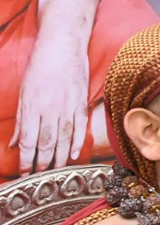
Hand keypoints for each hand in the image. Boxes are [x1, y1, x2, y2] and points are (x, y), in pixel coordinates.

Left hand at [11, 37, 88, 173]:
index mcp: (32, 105)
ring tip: (53, 171)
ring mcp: (68, 106)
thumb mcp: (24, 92)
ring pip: (63, 139)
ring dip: (58, 157)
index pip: (28, 139)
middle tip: (39, 178)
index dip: (26, 158)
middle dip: (41, 162)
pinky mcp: (81, 103)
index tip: (24, 172)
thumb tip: (14, 142)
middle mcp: (50, 108)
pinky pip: (79, 128)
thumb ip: (20, 119)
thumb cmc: (40, 67)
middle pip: (46, 142)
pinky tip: (71, 156)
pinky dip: (76, 144)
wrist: (63, 46)